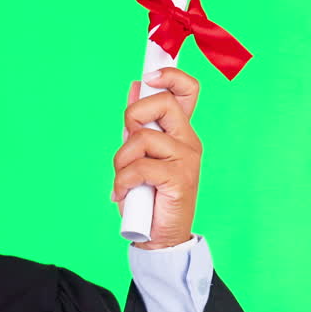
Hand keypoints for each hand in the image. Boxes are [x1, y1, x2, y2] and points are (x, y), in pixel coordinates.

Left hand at [111, 67, 201, 248]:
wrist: (158, 236)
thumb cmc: (147, 195)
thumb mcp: (138, 154)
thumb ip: (139, 123)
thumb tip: (135, 86)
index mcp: (180, 132)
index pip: (187, 90)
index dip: (170, 75)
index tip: (149, 76)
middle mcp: (188, 141)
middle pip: (162, 103)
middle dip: (133, 117)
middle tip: (128, 141)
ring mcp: (187, 159)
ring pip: (142, 137)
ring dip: (121, 160)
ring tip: (124, 180)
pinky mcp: (180, 178)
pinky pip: (140, 167)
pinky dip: (123, 181)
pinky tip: (122, 193)